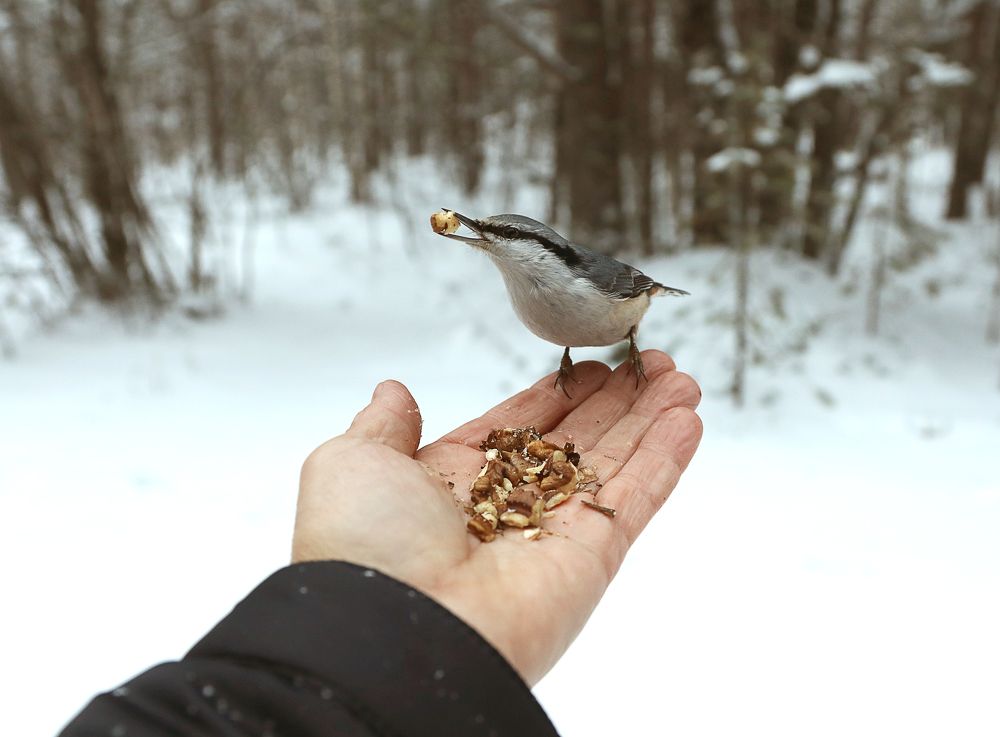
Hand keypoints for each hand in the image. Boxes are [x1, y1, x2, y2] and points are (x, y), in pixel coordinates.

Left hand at [293, 351, 701, 684]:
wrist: (397, 627)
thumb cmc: (364, 546)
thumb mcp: (351, 463)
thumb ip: (382, 426)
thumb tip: (393, 392)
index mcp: (453, 482)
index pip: (519, 425)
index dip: (557, 394)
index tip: (589, 365)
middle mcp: (508, 506)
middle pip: (577, 440)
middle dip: (616, 400)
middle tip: (650, 362)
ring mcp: (554, 532)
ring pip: (615, 463)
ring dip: (651, 419)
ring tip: (680, 379)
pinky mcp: (592, 557)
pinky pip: (636, 498)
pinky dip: (666, 458)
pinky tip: (687, 419)